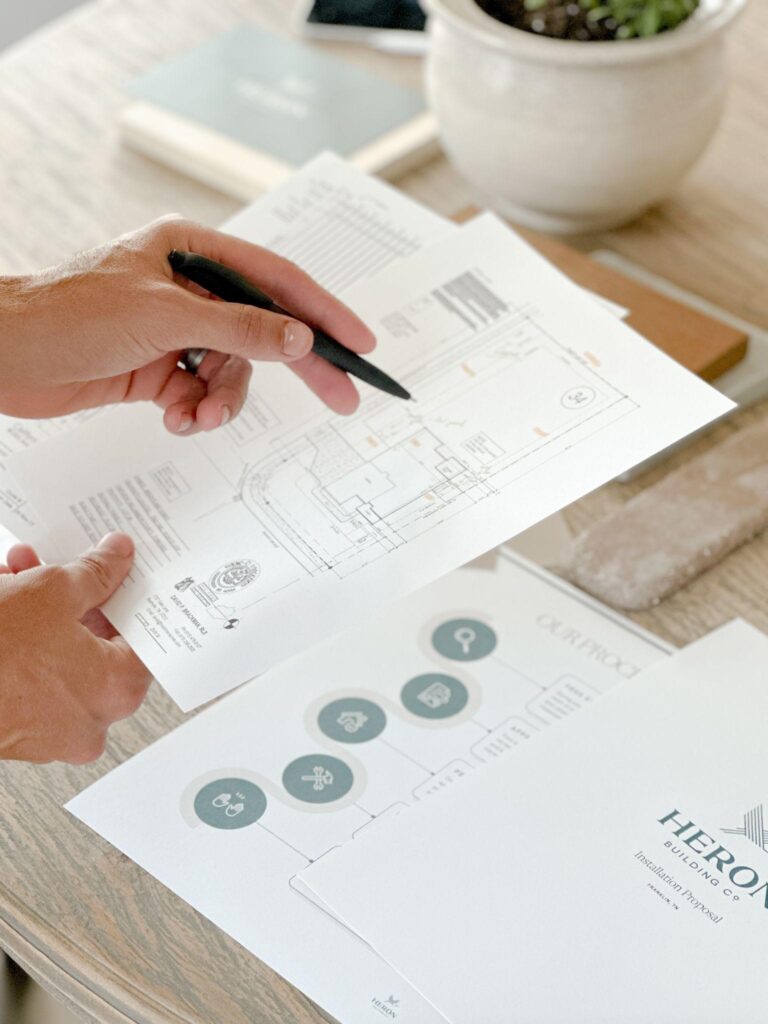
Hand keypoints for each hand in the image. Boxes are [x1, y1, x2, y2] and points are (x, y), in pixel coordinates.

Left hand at [0, 217, 375, 431]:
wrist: (4, 356)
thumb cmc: (67, 314)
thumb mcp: (166, 316)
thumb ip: (241, 328)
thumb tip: (300, 338)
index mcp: (194, 252)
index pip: (278, 280)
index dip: (325, 311)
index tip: (359, 343)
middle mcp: (189, 288)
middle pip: (265, 330)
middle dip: (296, 369)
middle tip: (340, 399)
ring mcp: (175, 330)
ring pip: (233, 372)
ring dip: (223, 401)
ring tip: (198, 417)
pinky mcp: (158, 367)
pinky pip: (201, 393)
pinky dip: (195, 411)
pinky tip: (174, 417)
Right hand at [0, 534, 151, 763]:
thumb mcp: (51, 591)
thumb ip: (95, 572)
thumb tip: (118, 556)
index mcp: (117, 688)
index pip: (146, 639)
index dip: (134, 599)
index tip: (127, 574)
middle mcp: (93, 719)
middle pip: (99, 643)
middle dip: (77, 595)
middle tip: (68, 565)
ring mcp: (54, 732)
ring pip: (61, 655)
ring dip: (43, 610)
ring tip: (21, 569)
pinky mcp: (18, 731)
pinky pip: (33, 675)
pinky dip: (23, 639)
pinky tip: (4, 595)